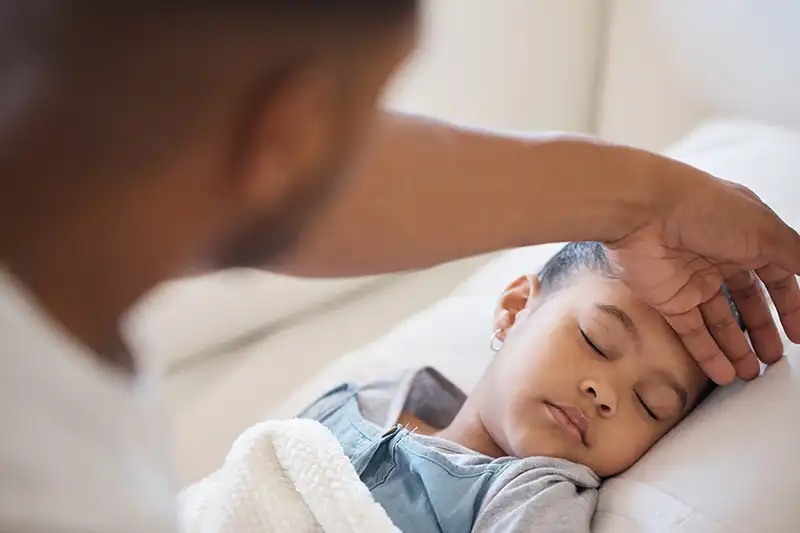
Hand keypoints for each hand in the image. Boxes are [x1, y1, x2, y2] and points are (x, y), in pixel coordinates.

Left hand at [604, 166, 799, 383]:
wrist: (644, 211)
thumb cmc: (706, 210)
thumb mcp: (765, 231)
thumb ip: (796, 257)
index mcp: (746, 237)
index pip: (775, 276)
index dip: (790, 305)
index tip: (799, 335)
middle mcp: (719, 258)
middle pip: (746, 301)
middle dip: (761, 330)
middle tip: (773, 360)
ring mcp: (692, 280)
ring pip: (718, 321)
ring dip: (736, 348)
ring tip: (751, 375)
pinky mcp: (666, 299)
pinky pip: (690, 332)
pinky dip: (707, 354)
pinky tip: (725, 375)